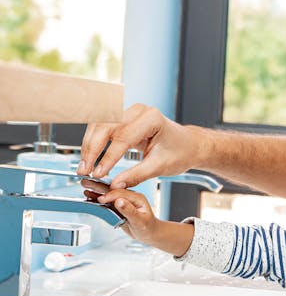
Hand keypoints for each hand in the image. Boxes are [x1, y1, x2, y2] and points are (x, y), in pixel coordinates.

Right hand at [78, 104, 200, 188]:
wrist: (189, 145)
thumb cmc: (180, 153)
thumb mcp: (161, 166)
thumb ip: (137, 175)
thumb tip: (114, 184)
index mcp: (151, 118)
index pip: (123, 137)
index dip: (108, 157)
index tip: (98, 173)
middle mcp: (139, 111)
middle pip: (106, 126)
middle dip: (92, 149)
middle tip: (84, 170)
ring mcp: (130, 112)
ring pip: (100, 125)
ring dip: (89, 145)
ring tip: (84, 166)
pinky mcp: (124, 118)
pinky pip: (103, 127)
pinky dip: (94, 142)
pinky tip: (90, 158)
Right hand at [89, 188, 159, 243]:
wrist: (148, 233)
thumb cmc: (147, 227)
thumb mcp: (140, 221)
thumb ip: (129, 211)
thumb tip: (119, 201)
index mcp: (137, 197)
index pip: (121, 193)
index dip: (110, 195)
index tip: (101, 199)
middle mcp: (129, 197)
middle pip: (112, 190)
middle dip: (99, 187)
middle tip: (86, 182)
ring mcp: (122, 201)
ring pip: (107, 195)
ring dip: (95, 191)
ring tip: (84, 187)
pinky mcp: (117, 206)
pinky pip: (105, 202)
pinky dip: (96, 199)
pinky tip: (88, 196)